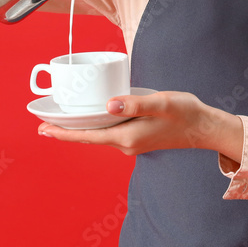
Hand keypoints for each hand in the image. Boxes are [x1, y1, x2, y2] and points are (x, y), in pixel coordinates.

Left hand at [38, 91, 244, 162]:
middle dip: (66, 132)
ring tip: (62, 120)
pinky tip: (93, 117)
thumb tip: (109, 104)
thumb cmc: (185, 113)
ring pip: (98, 136)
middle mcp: (126, 144)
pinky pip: (109, 133)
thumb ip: (135, 103)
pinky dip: (96, 127)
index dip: (63, 133)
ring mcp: (131, 143)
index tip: (43, 129)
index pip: (87, 136)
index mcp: (127, 136)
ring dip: (80, 129)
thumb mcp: (161, 102)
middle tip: (43, 124)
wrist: (204, 128)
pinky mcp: (137, 138)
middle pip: (88, 138)